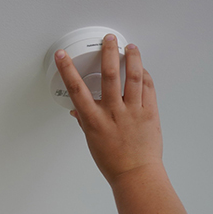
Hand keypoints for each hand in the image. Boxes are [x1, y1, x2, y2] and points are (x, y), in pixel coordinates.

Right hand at [55, 35, 162, 184]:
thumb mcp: (92, 140)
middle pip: (110, 75)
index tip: (62, 55)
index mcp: (94, 120)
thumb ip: (85, 121)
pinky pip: (147, 87)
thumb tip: (78, 111)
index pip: (77, 89)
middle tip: (108, 39)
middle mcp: (113, 112)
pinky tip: (141, 68)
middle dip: (108, 53)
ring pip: (133, 76)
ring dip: (132, 57)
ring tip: (130, 47)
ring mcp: (133, 111)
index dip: (67, 69)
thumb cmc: (113, 161)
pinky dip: (144, 75)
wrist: (136, 174)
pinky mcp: (149, 112)